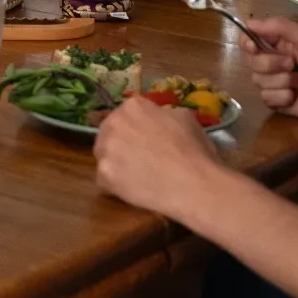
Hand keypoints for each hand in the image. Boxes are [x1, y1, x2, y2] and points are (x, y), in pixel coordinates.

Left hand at [92, 94, 224, 216]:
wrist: (193, 184)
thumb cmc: (194, 150)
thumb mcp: (185, 118)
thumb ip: (163, 114)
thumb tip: (158, 119)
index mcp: (133, 106)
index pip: (126, 115)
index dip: (135, 129)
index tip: (144, 140)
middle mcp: (114, 123)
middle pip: (109, 133)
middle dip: (120, 144)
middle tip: (137, 159)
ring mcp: (106, 149)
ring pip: (104, 156)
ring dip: (115, 165)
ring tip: (135, 177)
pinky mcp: (103, 174)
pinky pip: (104, 181)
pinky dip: (115, 187)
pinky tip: (132, 191)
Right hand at [240, 17, 297, 125]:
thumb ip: (279, 26)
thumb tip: (249, 22)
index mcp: (280, 44)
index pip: (250, 39)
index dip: (247, 42)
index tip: (253, 47)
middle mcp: (273, 62)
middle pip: (252, 62)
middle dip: (272, 64)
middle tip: (293, 64)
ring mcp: (274, 83)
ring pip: (258, 81)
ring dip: (282, 81)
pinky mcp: (277, 102)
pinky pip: (266, 98)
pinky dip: (282, 97)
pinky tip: (296, 97)